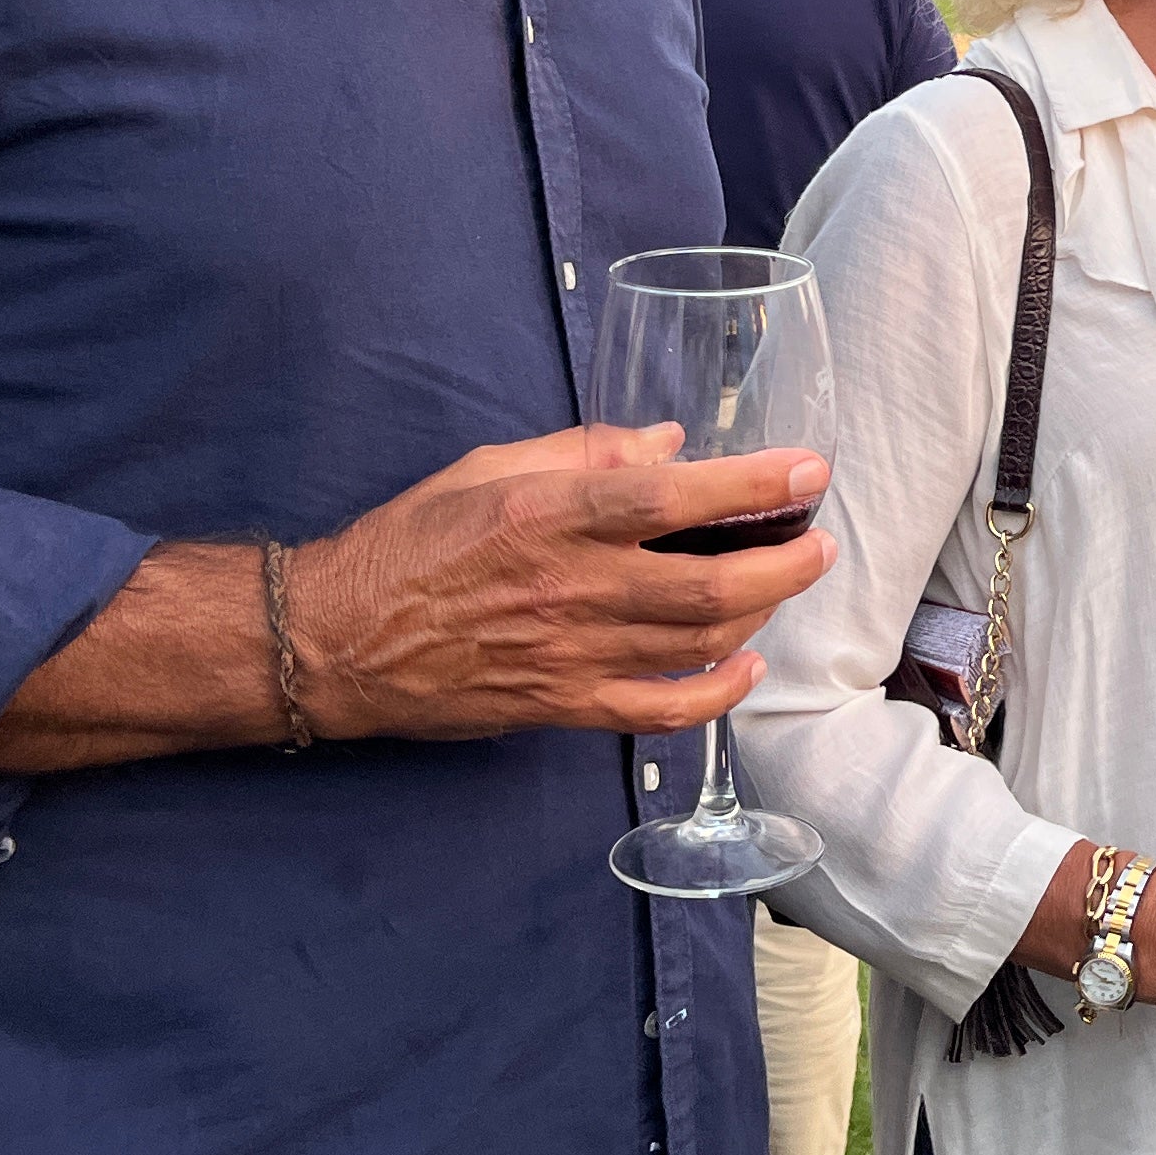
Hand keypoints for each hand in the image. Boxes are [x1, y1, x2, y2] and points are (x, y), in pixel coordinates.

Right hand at [283, 426, 836, 742]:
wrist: (336, 638)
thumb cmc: (409, 542)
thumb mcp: (488, 468)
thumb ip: (586, 452)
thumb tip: (672, 444)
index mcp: (551, 516)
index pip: (675, 498)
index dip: (754, 484)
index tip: (807, 470)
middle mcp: (569, 587)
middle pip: (707, 584)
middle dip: (783, 562)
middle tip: (819, 542)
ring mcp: (569, 654)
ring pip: (694, 645)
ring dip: (760, 616)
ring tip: (787, 585)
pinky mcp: (561, 705)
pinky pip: (657, 711)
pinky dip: (714, 695)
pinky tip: (745, 666)